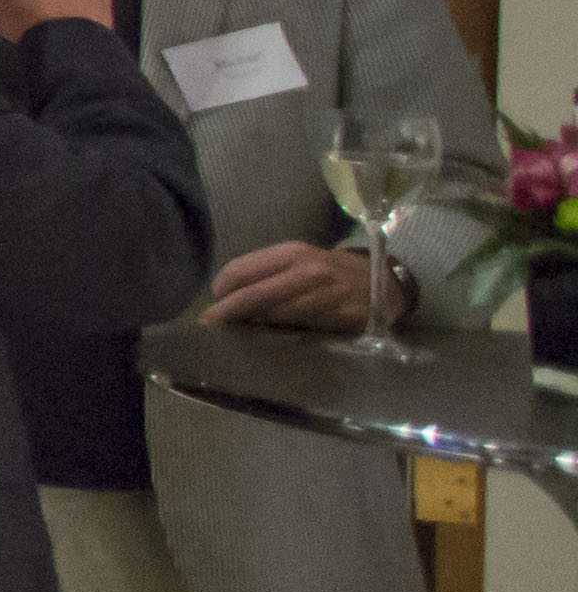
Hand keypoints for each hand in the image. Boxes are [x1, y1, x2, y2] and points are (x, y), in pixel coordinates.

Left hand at [204, 239, 393, 331]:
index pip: (241, 270)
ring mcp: (327, 292)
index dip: (221, 290)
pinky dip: (282, 333)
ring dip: (251, 326)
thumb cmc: (329, 273)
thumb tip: (227, 296)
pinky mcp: (343, 314)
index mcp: (291, 252)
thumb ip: (267, 274)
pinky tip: (268, 339)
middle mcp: (307, 269)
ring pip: (277, 313)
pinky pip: (305, 326)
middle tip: (208, 326)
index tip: (212, 304)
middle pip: (254, 294)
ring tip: (231, 335)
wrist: (383, 282)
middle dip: (227, 312)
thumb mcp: (299, 262)